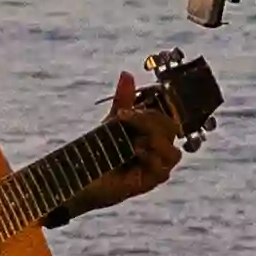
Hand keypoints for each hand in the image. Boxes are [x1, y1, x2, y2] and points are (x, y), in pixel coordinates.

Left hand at [103, 66, 183, 195]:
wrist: (83, 175)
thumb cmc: (99, 149)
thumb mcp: (113, 121)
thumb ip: (124, 100)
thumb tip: (126, 73)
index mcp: (154, 130)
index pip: (167, 116)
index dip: (149, 112)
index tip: (123, 113)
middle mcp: (160, 147)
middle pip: (171, 129)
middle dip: (149, 121)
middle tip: (125, 120)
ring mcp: (157, 165)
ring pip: (172, 152)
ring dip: (154, 142)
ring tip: (133, 143)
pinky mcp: (151, 182)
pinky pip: (163, 169)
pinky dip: (151, 158)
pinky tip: (135, 153)